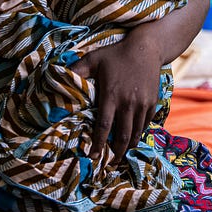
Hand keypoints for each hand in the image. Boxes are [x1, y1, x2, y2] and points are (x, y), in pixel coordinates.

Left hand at [71, 33, 163, 165]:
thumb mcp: (94, 59)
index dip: (98, 144)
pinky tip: (133, 137)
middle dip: (116, 153)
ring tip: (121, 154)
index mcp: (110, 95)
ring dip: (128, 146)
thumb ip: (77, 70)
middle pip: (121, 135)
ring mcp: (142, 103)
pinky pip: (146, 124)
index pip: (103, 126)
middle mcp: (127, 103)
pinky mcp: (152, 102)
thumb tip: (59, 76)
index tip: (94, 156)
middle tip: (110, 163)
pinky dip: (139, 133)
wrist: (146, 48)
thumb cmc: (116, 54)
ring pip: (135, 132)